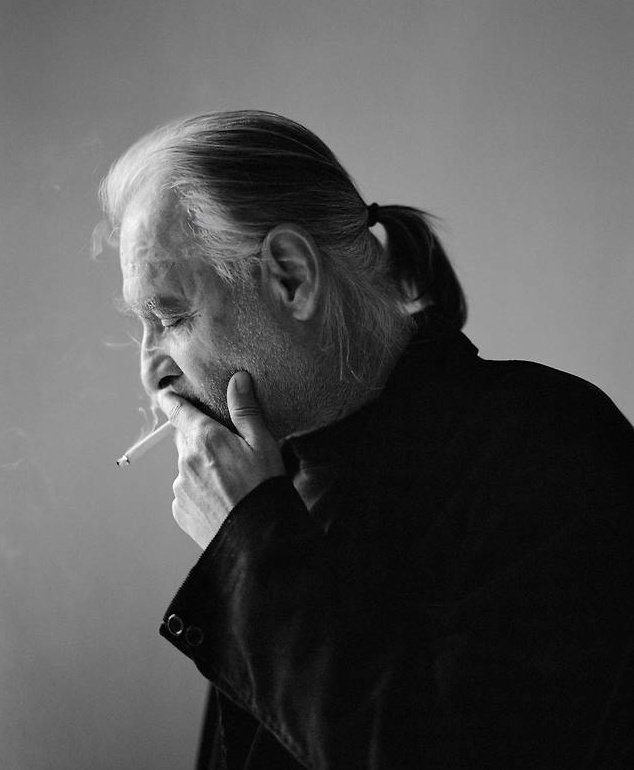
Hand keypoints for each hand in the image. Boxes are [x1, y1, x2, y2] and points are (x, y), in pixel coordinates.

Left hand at [156, 371, 284, 549]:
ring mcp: (180, 487)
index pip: (178, 411)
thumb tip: (237, 378)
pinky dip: (199, 492)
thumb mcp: (263, 444)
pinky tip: (220, 500)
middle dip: (200, 439)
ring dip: (201, 468)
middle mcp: (185, 460)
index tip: (164, 394)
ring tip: (229, 482)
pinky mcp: (180, 510)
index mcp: (205, 438)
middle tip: (226, 450)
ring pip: (187, 467)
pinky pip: (186, 493)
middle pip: (186, 439)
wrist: (256, 538)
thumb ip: (245, 410)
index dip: (170, 400)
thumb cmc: (264, 487)